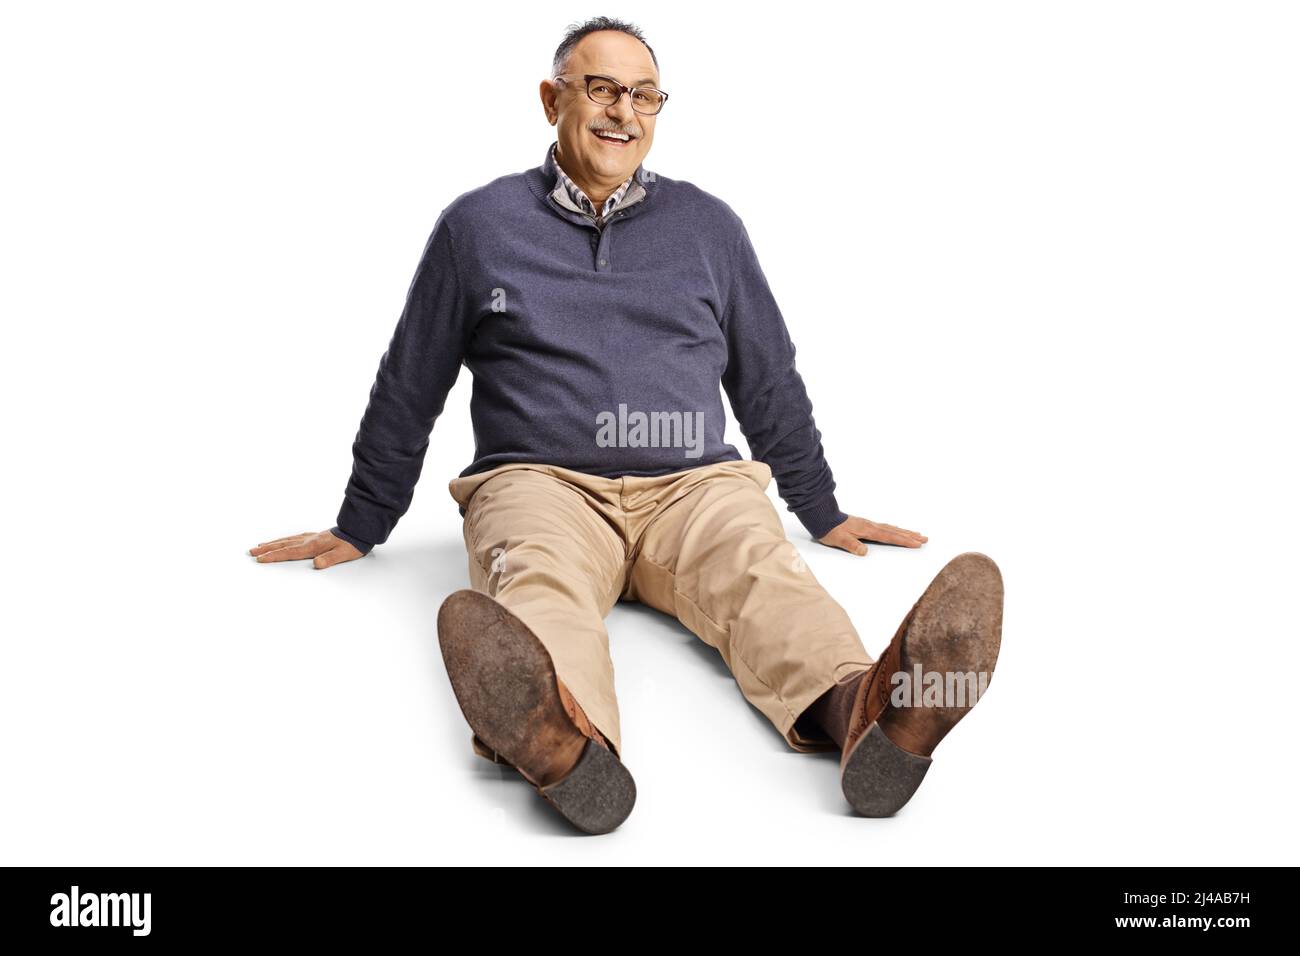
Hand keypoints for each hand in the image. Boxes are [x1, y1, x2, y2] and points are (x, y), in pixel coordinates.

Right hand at [248, 529, 363, 569]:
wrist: (359, 530)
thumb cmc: (352, 544)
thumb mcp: (343, 554)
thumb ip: (329, 559)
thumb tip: (316, 564)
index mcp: (314, 546)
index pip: (289, 552)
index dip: (274, 556)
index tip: (260, 559)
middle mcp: (309, 540)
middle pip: (283, 545)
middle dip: (267, 549)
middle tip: (251, 552)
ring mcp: (311, 536)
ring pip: (287, 540)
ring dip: (272, 543)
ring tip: (260, 546)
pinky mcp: (315, 536)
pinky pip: (294, 537)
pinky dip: (284, 539)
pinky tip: (281, 540)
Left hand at [819, 515, 927, 556]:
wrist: (822, 517)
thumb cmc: (830, 530)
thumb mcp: (839, 540)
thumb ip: (852, 545)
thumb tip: (864, 552)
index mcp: (867, 530)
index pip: (890, 537)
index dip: (904, 540)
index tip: (917, 543)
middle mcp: (871, 525)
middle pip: (895, 531)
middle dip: (910, 536)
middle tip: (925, 538)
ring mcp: (868, 524)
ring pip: (891, 528)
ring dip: (904, 531)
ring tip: (917, 534)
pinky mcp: (864, 524)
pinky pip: (885, 527)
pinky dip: (894, 529)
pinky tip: (896, 530)